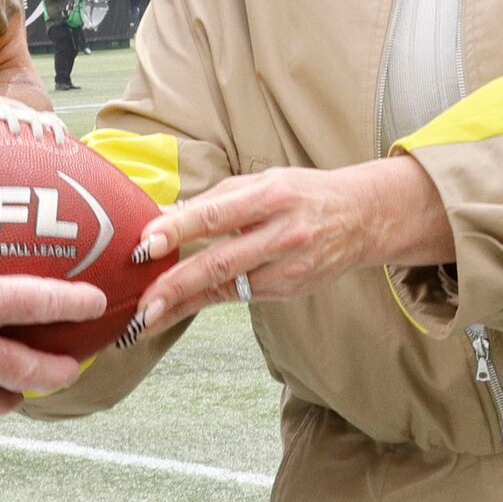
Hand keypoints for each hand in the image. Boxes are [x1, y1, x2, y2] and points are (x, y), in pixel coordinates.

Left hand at [125, 157, 453, 336]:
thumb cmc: (300, 193)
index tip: (145, 245)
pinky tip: (174, 312)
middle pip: (221, 263)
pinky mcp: (289, 290)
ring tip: (145, 319)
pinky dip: (204, 302)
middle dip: (176, 285)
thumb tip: (162, 216)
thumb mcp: (260, 182)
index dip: (178, 230)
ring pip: (226, 289)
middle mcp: (281, 235)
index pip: (216, 215)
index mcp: (270, 197)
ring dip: (183, 305)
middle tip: (141, 304)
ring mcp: (287, 268)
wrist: (361, 217)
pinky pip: (238, 296)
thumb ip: (214, 200)